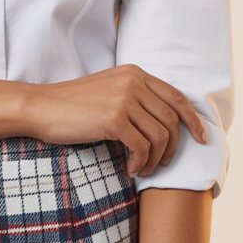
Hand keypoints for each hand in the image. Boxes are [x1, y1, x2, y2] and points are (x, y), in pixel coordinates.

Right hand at [27, 64, 208, 177]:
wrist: (41, 107)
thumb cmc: (72, 106)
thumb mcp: (109, 91)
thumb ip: (135, 97)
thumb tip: (165, 123)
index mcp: (135, 73)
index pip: (176, 97)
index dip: (193, 120)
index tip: (202, 139)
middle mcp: (133, 82)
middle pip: (173, 119)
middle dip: (173, 147)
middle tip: (163, 164)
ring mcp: (124, 99)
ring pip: (160, 136)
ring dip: (156, 159)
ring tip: (144, 169)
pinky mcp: (113, 119)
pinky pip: (142, 147)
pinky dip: (141, 163)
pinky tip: (131, 169)